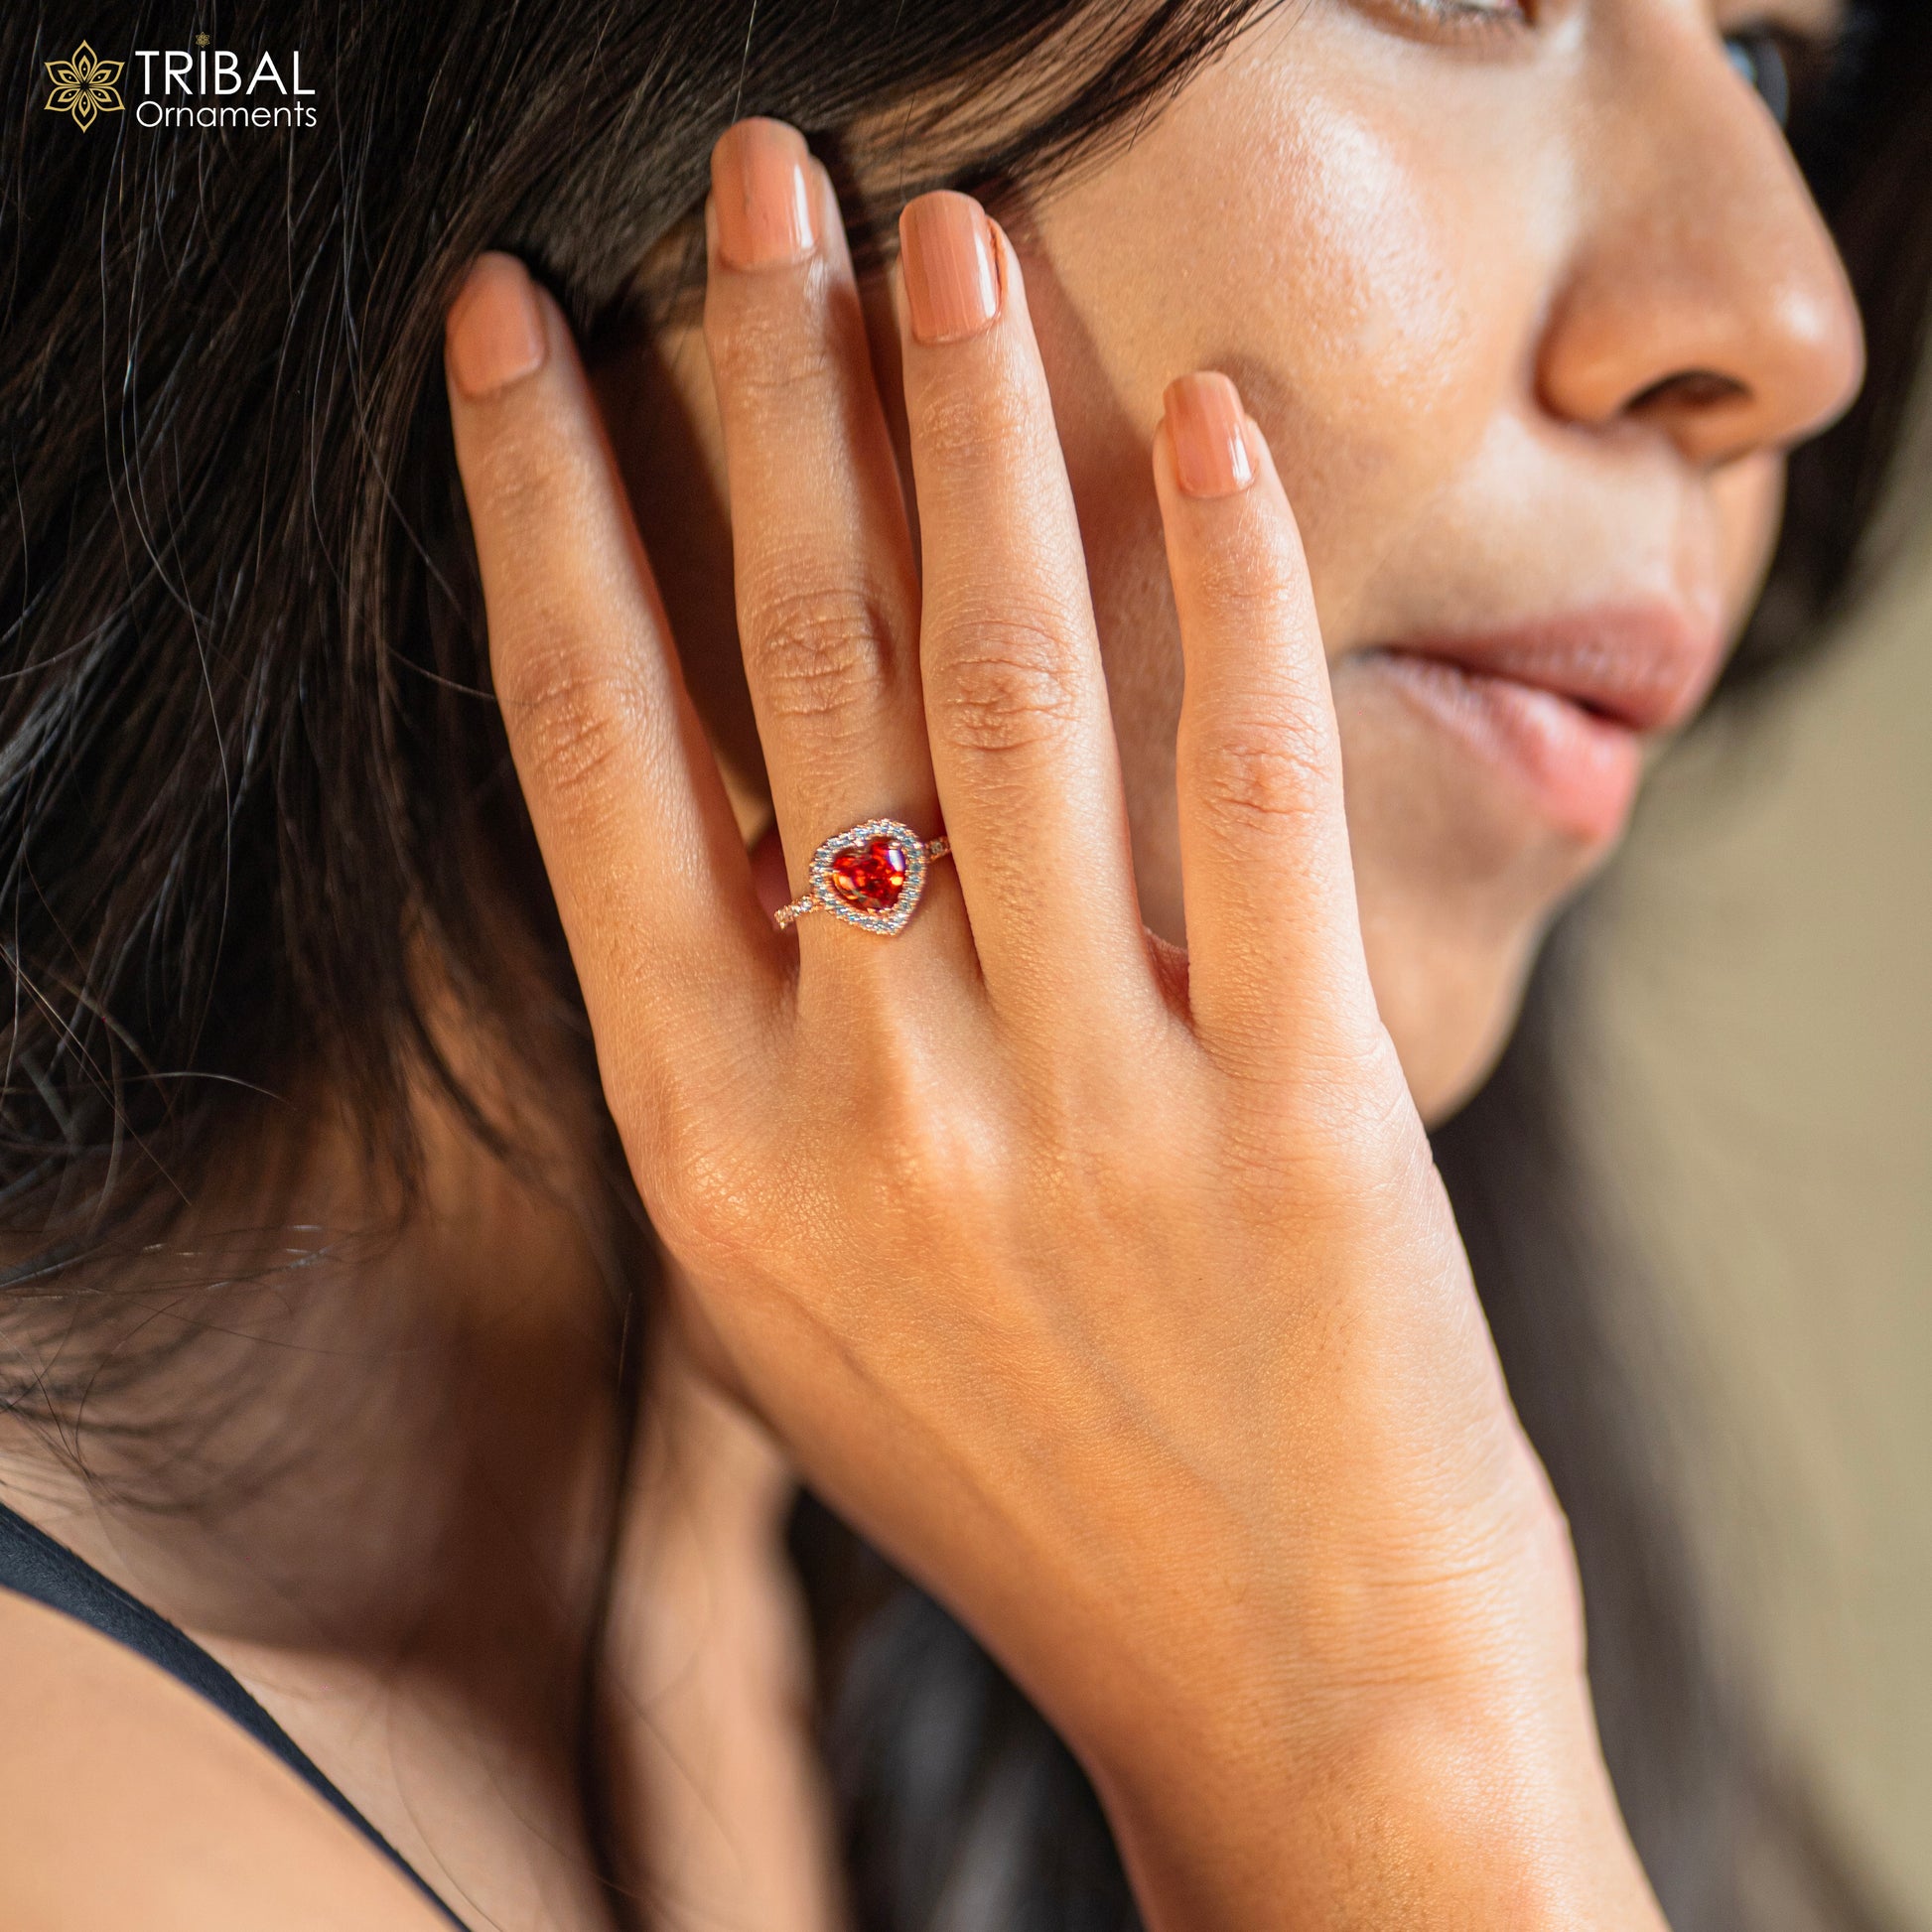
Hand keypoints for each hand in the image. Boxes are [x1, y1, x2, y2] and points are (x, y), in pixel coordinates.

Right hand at [445, 119, 1660, 1929]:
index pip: (586, 760)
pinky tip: (1198, 420)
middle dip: (755, 391)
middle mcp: (866, 1114)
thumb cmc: (1041, 1487)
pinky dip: (1222, 585)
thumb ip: (760, 1061)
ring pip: (999, 691)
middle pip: (787, 673)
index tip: (525, 334)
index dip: (544, 515)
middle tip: (749, 191)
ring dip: (966, 429)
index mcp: (713, 1156)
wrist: (1280, 1695)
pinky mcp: (1299, 1123)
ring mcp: (1084, 1115)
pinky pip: (1247, 794)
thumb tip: (742, 802)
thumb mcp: (818, 1298)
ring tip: (944, 243)